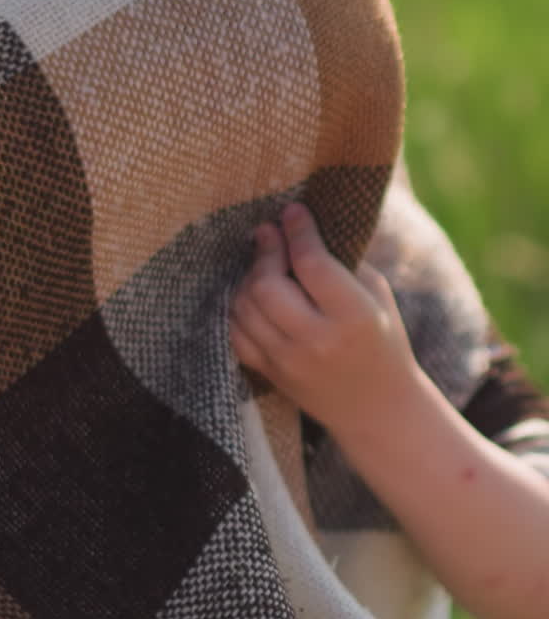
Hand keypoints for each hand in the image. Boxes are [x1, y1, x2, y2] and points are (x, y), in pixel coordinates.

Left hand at [229, 203, 420, 445]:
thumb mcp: (377, 296)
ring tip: (263, 262)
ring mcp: (288, 362)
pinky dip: (237, 308)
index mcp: (353, 317)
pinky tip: (251, 293)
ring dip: (248, 276)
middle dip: (264, 251)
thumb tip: (303, 222)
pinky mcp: (270, 374)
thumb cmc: (383, 341)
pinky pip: (235, 334)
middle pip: (268, 286)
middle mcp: (317, 341)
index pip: (312, 264)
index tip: (291, 211)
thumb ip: (343, 261)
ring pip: (245, 308)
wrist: (377, 407)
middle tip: (267, 232)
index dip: (297, 231)